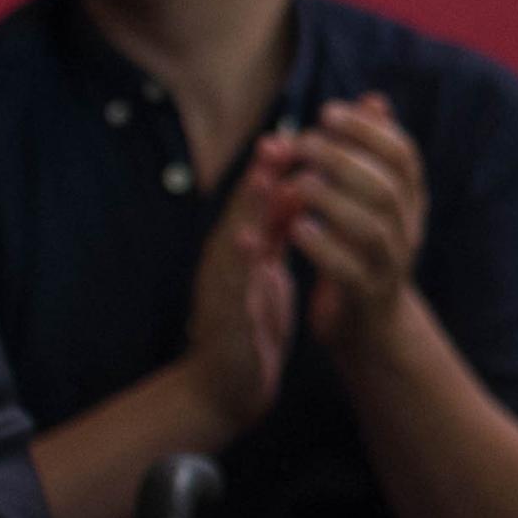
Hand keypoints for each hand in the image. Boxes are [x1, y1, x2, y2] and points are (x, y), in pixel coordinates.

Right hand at [182, 138, 297, 435]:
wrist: (226, 387)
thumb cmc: (248, 316)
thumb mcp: (265, 265)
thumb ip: (275, 227)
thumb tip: (295, 180)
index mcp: (241, 249)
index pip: (257, 203)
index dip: (274, 168)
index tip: (294, 130)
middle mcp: (227, 264)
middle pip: (242, 214)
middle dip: (259, 178)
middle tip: (277, 140)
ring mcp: (223, 291)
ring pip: (233, 245)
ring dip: (247, 212)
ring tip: (264, 181)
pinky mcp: (226, 323)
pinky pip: (232, 290)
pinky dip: (240, 266)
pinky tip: (250, 245)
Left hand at [289, 94, 428, 355]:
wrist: (370, 328)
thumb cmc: (362, 251)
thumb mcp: (372, 200)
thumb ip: (370, 154)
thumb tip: (374, 100)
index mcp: (410, 201)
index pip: (403, 155)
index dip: (368, 130)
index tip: (328, 111)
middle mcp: (408, 229)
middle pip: (385, 186)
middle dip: (343, 158)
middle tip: (303, 143)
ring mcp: (390, 264)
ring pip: (372, 226)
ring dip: (331, 199)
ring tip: (295, 183)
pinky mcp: (365, 296)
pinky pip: (349, 270)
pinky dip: (323, 246)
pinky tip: (295, 229)